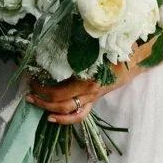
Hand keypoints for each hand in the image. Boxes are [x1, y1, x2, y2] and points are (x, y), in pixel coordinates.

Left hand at [26, 45, 143, 123]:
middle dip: (42, 100)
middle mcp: (90, 92)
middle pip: (61, 104)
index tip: (32, 78)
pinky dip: (66, 119)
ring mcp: (93, 98)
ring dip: (49, 110)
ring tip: (34, 103)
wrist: (135, 58)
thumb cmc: (115, 48)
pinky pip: (80, 115)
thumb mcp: (95, 47)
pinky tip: (53, 118)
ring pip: (69, 112)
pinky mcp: (95, 100)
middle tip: (28, 92)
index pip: (60, 91)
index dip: (43, 88)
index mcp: (89, 79)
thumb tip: (53, 43)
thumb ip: (77, 49)